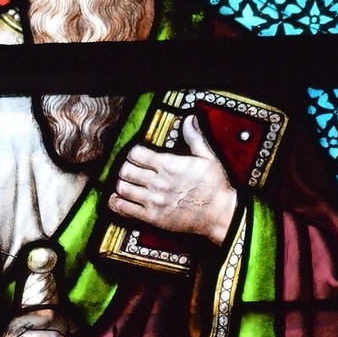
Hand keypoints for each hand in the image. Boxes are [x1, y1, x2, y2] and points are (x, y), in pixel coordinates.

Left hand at [108, 115, 237, 245]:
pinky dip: (116, 203)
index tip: (137, 156)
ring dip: (121, 184)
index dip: (133, 153)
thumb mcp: (208, 157)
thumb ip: (195, 137)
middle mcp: (158, 182)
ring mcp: (153, 200)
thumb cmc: (215, 187)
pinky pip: (124, 209)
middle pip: (125, 170)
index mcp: (169, 165)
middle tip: (130, 170)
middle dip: (125, 168)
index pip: (136, 154)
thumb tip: (189, 118)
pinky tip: (118, 200)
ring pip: (122, 188)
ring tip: (125, 183)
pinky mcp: (152, 218)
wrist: (220, 215)